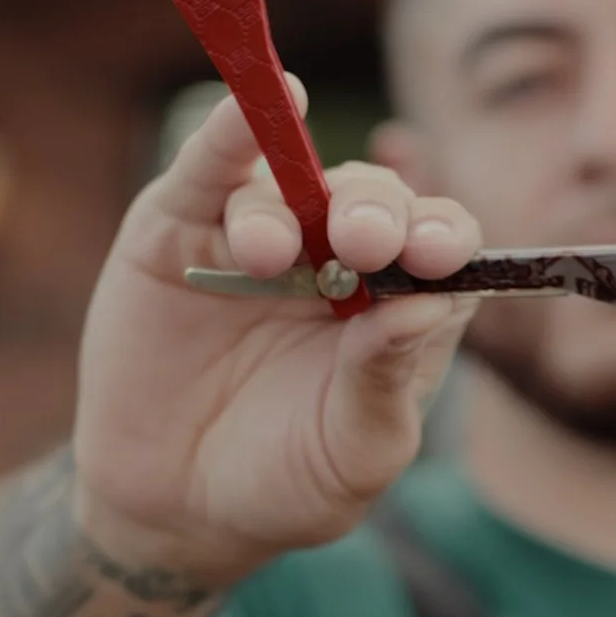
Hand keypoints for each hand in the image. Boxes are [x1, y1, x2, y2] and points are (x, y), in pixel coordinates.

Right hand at [70, 80, 478, 582]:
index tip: (440, 253)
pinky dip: (229, 130)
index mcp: (397, 303)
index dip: (444, 237)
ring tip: (267, 254)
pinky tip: (252, 106)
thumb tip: (427, 306)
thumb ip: (385, 383)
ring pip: (288, 185)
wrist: (172, 510)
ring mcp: (257, 236)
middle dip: (374, 213)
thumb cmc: (284, 483)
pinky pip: (208, 167)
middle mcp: (334, 256)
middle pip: (370, 203)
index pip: (440, 246)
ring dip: (288, 206)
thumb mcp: (352, 455)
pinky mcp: (178, 227)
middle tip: (366, 240)